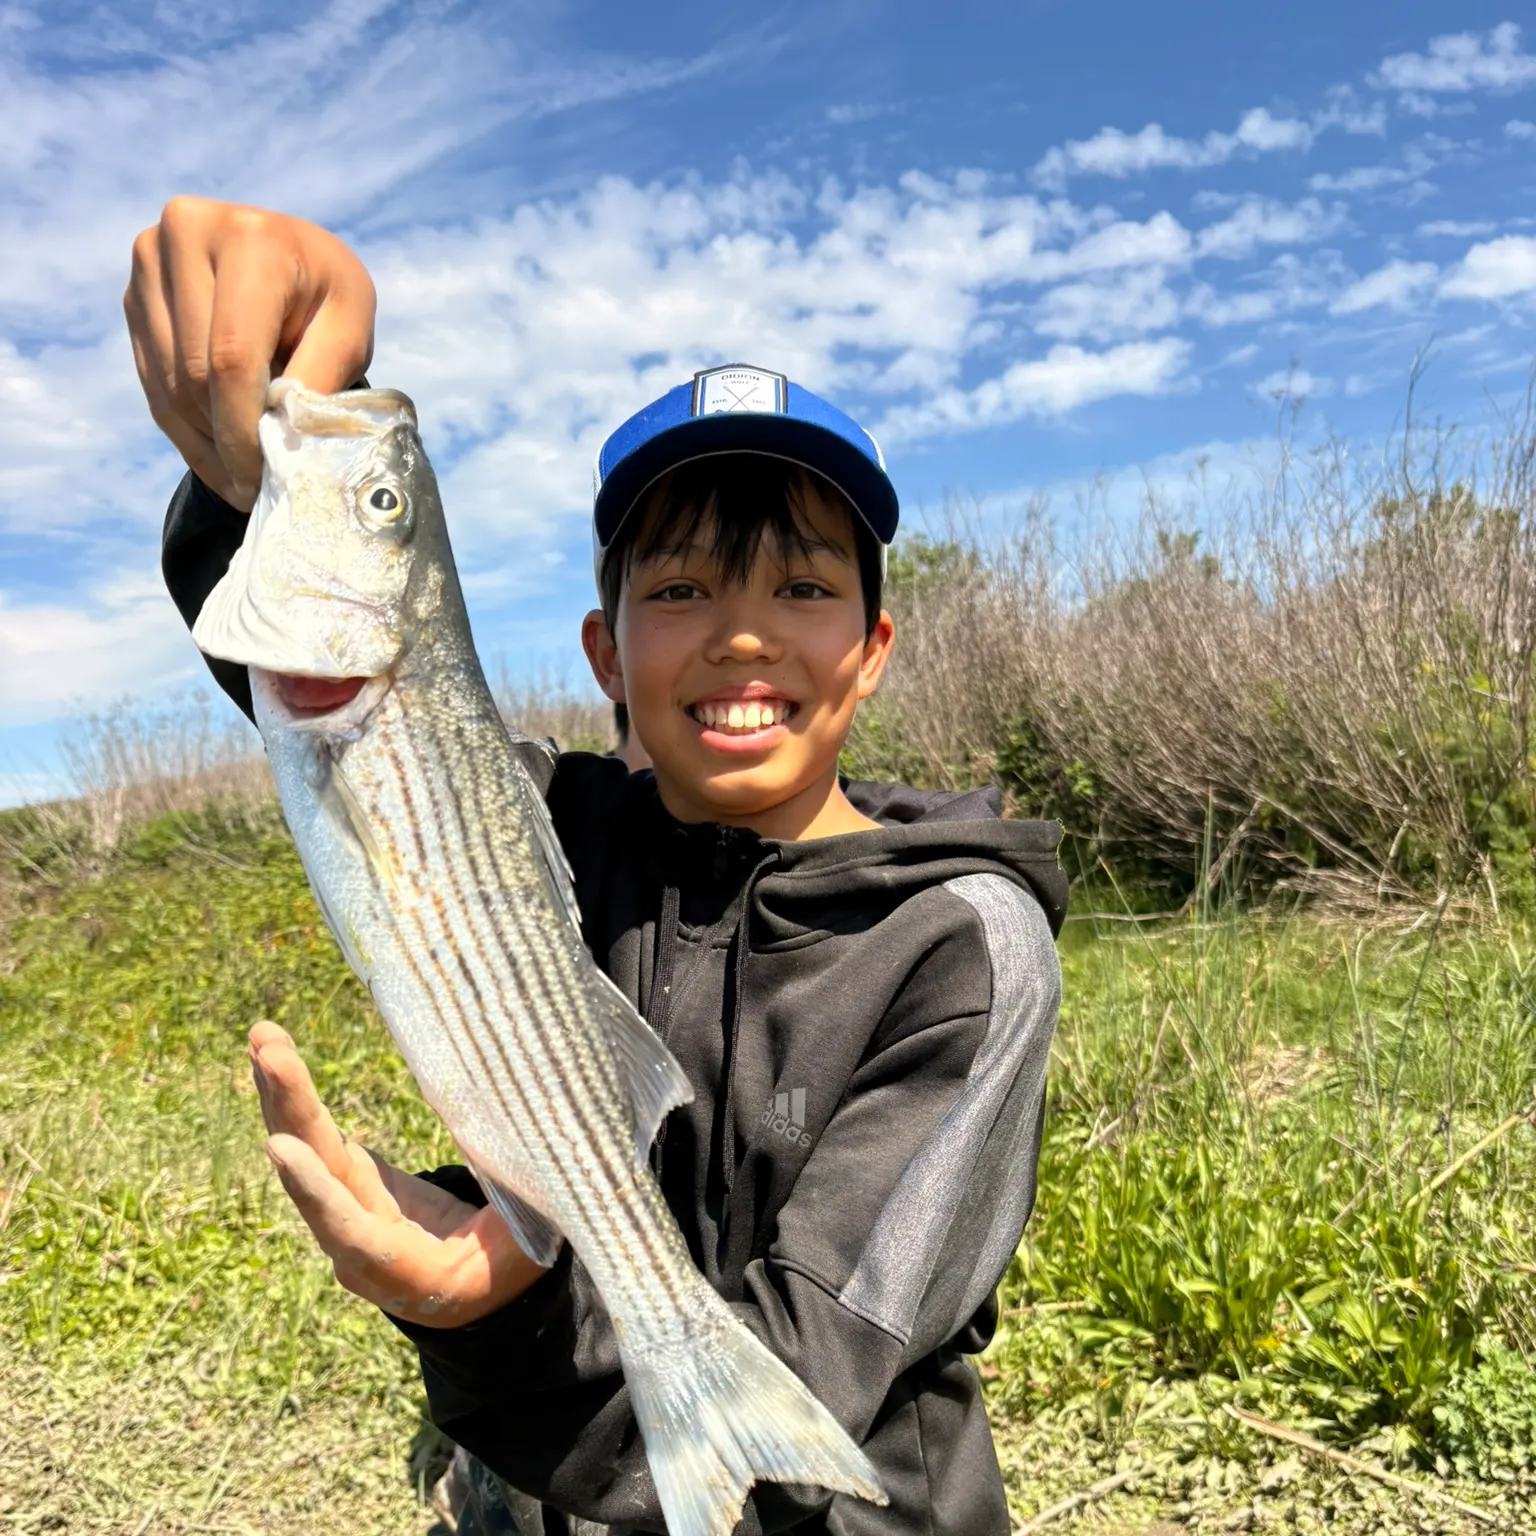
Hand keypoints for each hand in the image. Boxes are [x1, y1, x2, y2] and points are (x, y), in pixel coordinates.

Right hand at [125, 197, 376, 509]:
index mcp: (250, 240)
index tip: (261, 478)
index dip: (241, 428)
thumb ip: (318, 379)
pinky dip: (186, 429)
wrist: (292, 259)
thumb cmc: (328, 296)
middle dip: (226, 442)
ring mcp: (149, 262)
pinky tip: (217, 457)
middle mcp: (186, 235)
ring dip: (205, 442)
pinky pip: (152, 381)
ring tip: (243, 474)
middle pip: (193, 373)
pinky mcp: (135, 295)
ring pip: (167, 384)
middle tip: (257, 486)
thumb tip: (282, 443)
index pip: (231, 356)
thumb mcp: (349, 329)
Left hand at [248, 1021, 546, 1327]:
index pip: (350, 1227)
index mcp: (404, 1269)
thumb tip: (544, 1132)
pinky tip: (274, 1055)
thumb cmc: (513, 1265)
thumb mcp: (528, 1242)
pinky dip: (295, 1097)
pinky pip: (314, 1139)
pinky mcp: (350, 1182)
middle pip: (317, 1174)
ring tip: (264, 1036)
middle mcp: (359, 1244)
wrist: (475, 1295)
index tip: (281, 1148)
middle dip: (292, 1110)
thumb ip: (523, 1201)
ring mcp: (349, 1209)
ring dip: (283, 1093)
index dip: (318, 1189)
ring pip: (307, 1151)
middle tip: (269, 1050)